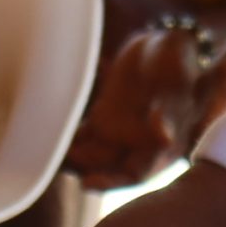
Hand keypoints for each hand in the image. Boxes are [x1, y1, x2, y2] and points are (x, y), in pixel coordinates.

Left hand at [65, 25, 201, 189]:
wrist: (162, 44)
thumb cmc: (177, 64)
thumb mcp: (176, 84)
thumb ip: (169, 111)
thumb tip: (163, 138)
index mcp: (161, 147)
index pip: (134, 174)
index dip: (111, 182)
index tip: (88, 183)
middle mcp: (138, 146)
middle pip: (107, 169)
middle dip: (83, 170)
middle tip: (60, 164)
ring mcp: (120, 133)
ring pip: (92, 156)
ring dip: (73, 158)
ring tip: (48, 152)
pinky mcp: (104, 118)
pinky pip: (83, 137)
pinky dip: (68, 139)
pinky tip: (49, 134)